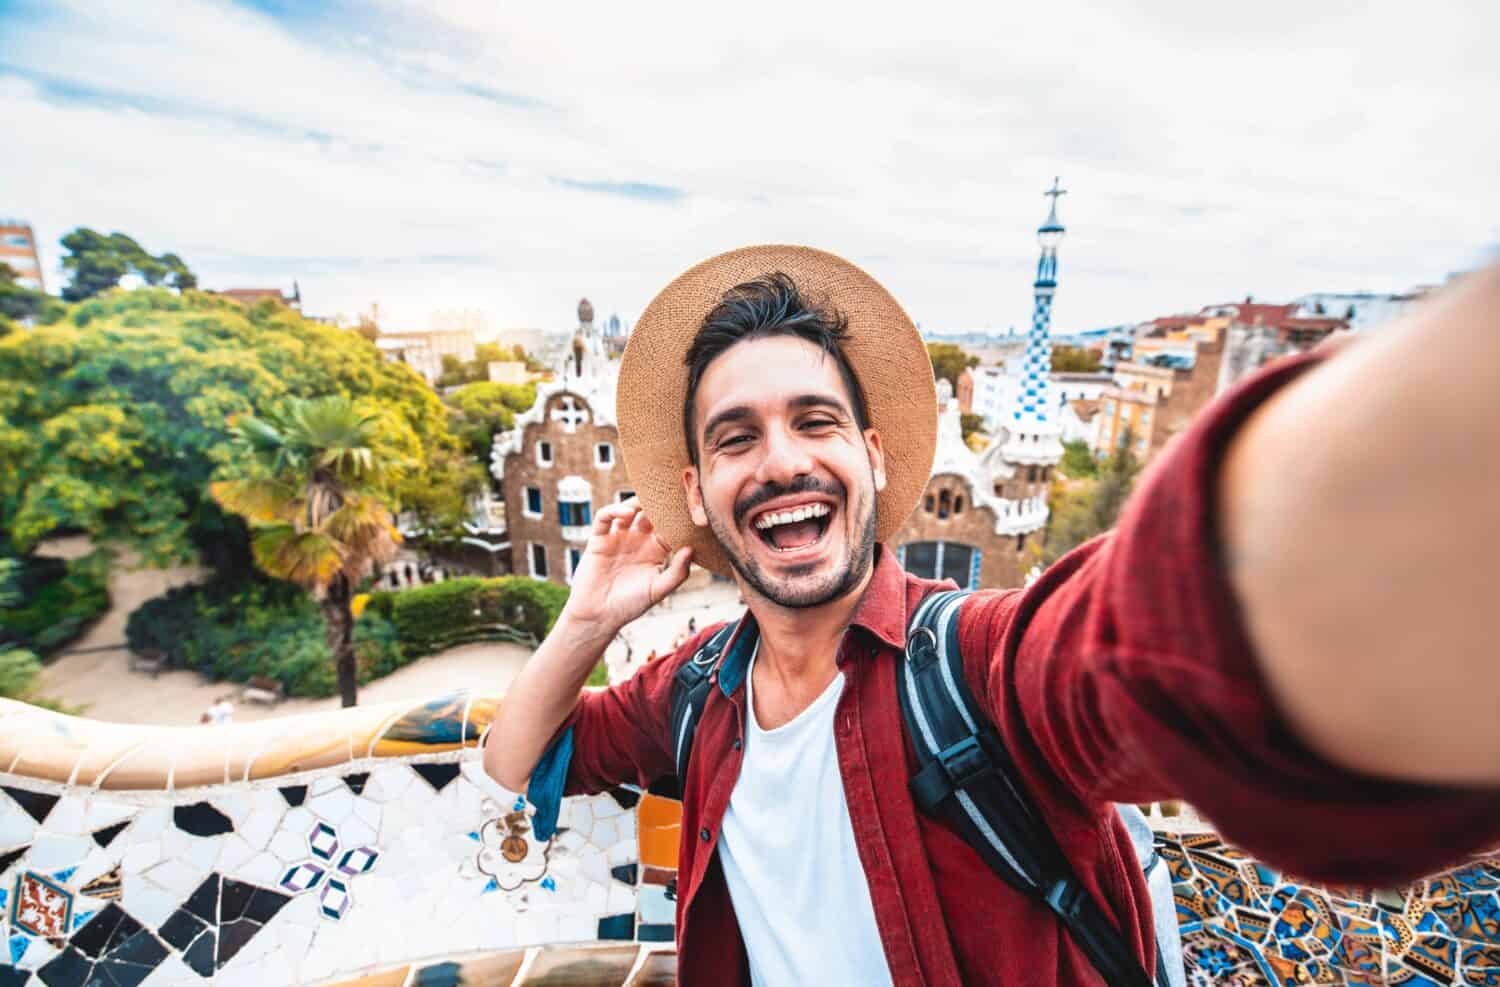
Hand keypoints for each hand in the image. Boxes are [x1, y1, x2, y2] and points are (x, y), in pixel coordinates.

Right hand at [560, 498, 691, 640]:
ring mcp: (618, 537)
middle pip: (650, 514)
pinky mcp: (599, 539)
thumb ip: (677, 572)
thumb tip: (691, 549)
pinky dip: (614, 510)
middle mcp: (637, 541)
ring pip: (628, 510)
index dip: (678, 519)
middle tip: (670, 494)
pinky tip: (626, 513)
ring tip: (648, 500)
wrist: (598, 616)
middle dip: (659, 504)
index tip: (690, 510)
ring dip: (637, 502)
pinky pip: (604, 517)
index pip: (670, 528)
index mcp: (655, 551)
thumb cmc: (629, 605)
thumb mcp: (658, 590)